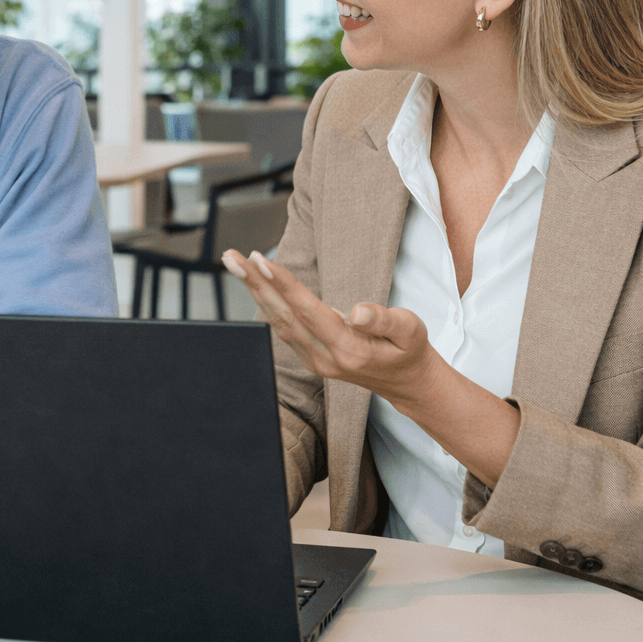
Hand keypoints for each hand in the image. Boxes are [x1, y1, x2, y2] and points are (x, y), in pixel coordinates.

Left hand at [222, 248, 441, 412]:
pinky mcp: (311, 358)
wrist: (407, 383)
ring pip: (278, 321)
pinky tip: (254, 284)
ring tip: (234, 263)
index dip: (283, 284)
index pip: (308, 311)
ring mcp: (315, 360)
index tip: (260, 260)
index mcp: (349, 349)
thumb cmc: (409, 350)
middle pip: (283, 315)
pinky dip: (266, 304)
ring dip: (254, 291)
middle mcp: (325, 358)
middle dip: (255, 283)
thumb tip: (357, 311)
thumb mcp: (411, 331)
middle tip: (232, 257)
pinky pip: (283, 328)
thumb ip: (384, 320)